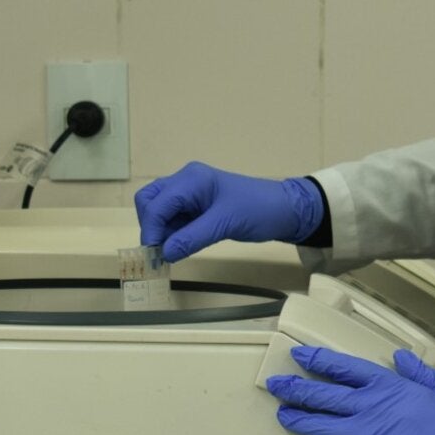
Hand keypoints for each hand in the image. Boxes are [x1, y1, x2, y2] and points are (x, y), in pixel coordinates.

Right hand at [134, 162, 323, 261]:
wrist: (284, 210)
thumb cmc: (259, 210)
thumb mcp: (225, 224)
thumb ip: (192, 238)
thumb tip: (164, 253)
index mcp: (192, 179)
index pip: (158, 203)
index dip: (152, 230)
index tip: (154, 255)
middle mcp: (186, 182)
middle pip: (150, 201)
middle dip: (151, 227)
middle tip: (160, 252)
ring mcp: (190, 193)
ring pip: (159, 211)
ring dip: (160, 232)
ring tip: (171, 253)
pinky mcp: (196, 207)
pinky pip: (173, 219)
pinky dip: (171, 233)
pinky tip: (179, 247)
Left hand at [266, 346, 434, 434]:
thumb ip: (417, 371)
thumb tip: (399, 357)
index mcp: (389, 386)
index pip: (343, 368)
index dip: (317, 361)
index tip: (298, 357)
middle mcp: (371, 408)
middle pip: (323, 396)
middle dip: (296, 390)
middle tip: (276, 386)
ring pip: (321, 427)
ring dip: (300, 420)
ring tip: (284, 416)